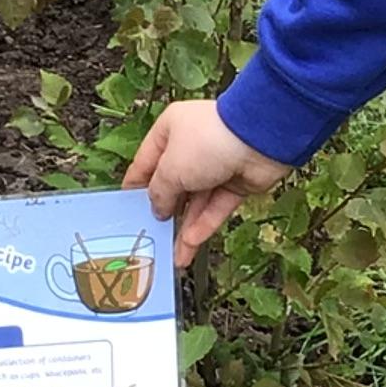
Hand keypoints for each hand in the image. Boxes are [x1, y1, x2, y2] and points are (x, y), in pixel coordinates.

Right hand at [126, 98, 290, 267]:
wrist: (259, 139)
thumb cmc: (208, 141)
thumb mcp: (170, 168)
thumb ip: (159, 192)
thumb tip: (158, 209)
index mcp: (170, 132)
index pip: (146, 163)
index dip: (136, 187)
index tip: (126, 209)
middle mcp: (191, 147)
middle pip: (172, 185)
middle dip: (163, 211)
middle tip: (151, 236)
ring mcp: (215, 166)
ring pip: (195, 202)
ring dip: (185, 228)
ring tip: (173, 254)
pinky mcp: (235, 183)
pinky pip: (215, 208)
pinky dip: (204, 225)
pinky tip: (190, 244)